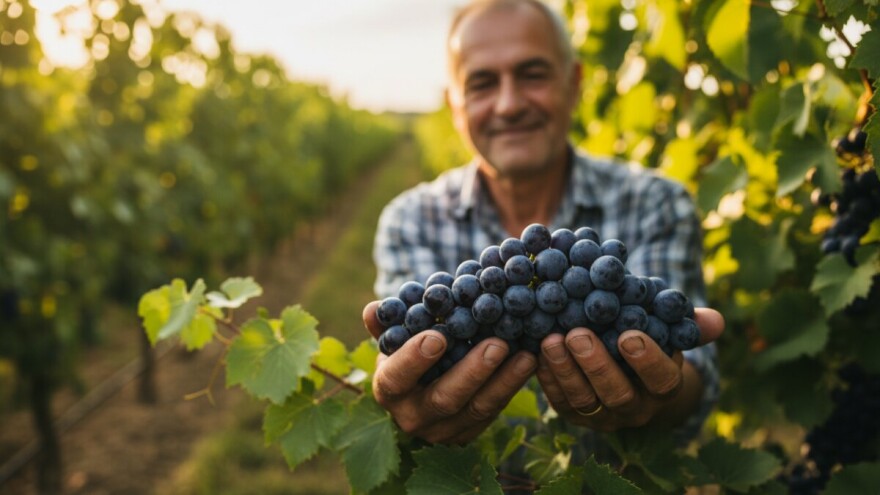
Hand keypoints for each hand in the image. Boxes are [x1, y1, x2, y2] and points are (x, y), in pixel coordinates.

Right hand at [363, 301, 537, 443]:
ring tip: (526, 355)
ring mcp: (444, 431)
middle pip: (445, 399)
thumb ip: (385, 323)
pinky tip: (531, 364)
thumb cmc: (405, 350)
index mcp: (389, 390)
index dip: (415, 359)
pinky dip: (513, 387)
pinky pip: (495, 411)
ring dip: (505, 382)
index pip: (398, 378)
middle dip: (472, 372)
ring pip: (478, 409)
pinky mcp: (470, 433)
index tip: (437, 337)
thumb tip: (372, 310)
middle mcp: (413, 417)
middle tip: (497, 344)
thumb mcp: (393, 337)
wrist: (419, 387)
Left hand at [535, 308, 724, 430]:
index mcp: (662, 387)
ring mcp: (602, 415)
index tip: (629, 335)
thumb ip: (688, 324)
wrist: (625, 368)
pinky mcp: (573, 414)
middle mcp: (634, 408)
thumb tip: (716, 320)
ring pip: (583, 401)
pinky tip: (536, 353)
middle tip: (578, 333)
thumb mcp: (668, 330)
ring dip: (565, 370)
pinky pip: (558, 402)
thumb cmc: (649, 338)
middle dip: (596, 365)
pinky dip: (547, 378)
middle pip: (617, 395)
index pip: (661, 380)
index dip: (646, 360)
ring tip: (550, 339)